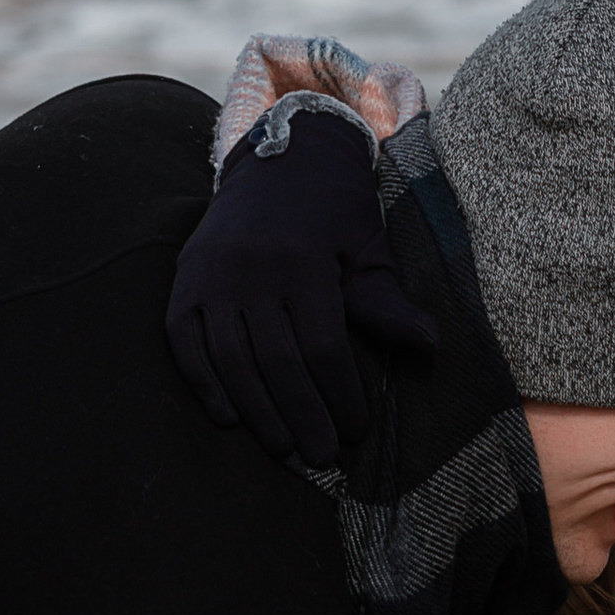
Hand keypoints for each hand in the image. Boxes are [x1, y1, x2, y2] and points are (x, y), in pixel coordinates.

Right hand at [166, 98, 435, 463]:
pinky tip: (230, 417)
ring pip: (230, 360)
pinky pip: (183, 343)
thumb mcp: (368, 249)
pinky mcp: (183, 281)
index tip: (356, 431)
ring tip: (283, 447)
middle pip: (277, 363)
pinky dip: (204, 384)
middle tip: (322, 456)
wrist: (279, 158)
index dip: (340, 396)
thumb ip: (387, 303)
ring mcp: (210, 275)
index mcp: (303, 261)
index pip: (322, 349)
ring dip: (257, 412)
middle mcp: (251, 268)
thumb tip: (430, 346)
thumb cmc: (335, 212)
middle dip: (302, 416)